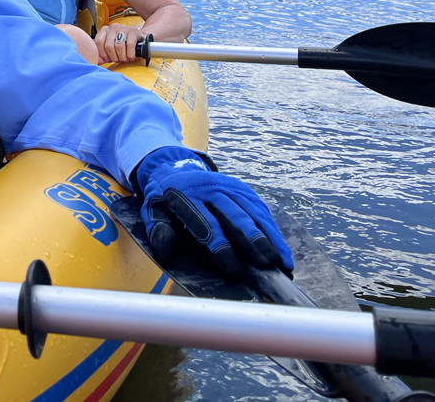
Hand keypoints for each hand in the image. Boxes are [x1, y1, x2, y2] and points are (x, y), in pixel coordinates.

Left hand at [94, 23, 144, 64]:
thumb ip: (102, 53)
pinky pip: (130, 45)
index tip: (107, 59)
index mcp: (105, 30)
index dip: (102, 53)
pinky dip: (130, 54)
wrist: (136, 37)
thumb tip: (99, 61)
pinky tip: (130, 57)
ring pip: (119, 46)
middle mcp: (113, 27)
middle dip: (113, 57)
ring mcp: (124, 28)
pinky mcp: (134, 31)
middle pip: (109, 46)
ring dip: (122, 57)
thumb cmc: (122, 43)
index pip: (99, 41)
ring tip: (124, 59)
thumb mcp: (110, 46)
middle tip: (117, 60)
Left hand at [136, 146, 291, 276]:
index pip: (205, 222)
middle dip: (253, 240)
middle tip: (268, 263)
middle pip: (236, 215)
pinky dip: (273, 229)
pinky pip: (261, 209)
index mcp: (186, 196)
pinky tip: (283, 249)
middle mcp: (211, 188)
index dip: (219, 246)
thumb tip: (164, 249)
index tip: (234, 269)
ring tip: (283, 262)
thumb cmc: (163, 199)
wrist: (173, 167)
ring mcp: (229, 186)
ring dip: (270, 236)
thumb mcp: (151, 210)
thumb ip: (157, 229)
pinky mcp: (242, 188)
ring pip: (253, 211)